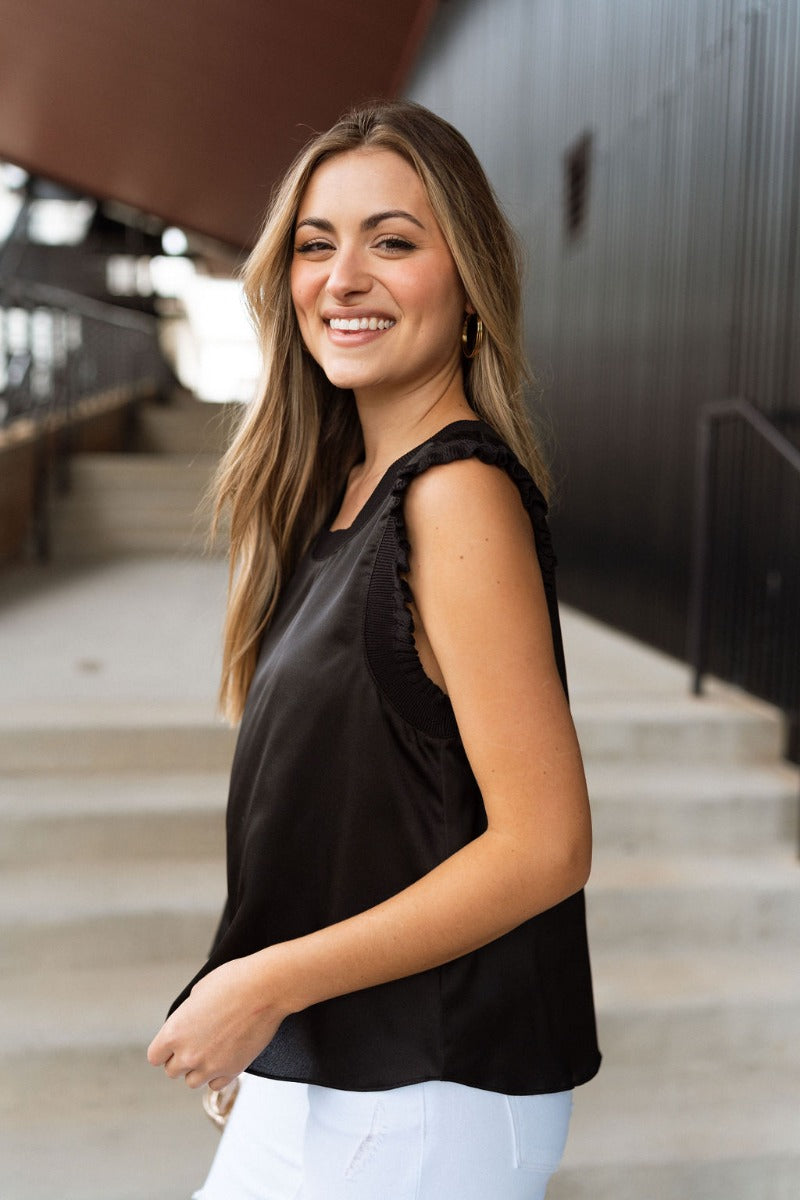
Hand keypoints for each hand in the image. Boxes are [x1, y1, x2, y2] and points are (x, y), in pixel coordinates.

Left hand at [146, 954, 285, 1089]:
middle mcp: (188, 1054)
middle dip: (181, 1059)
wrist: (264, 989)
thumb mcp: (198, 991)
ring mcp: (210, 1065)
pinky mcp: (232, 1070)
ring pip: (192, 1081)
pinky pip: (215, 1085)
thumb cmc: (233, 982)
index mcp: (174, 1032)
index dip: (164, 1050)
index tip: (172, 1045)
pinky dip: (217, 1075)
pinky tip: (224, 1059)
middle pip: (172, 1071)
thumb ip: (186, 1014)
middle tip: (195, 1044)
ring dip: (198, 1069)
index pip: (155, 1056)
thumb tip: (187, 1023)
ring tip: (210, 1052)